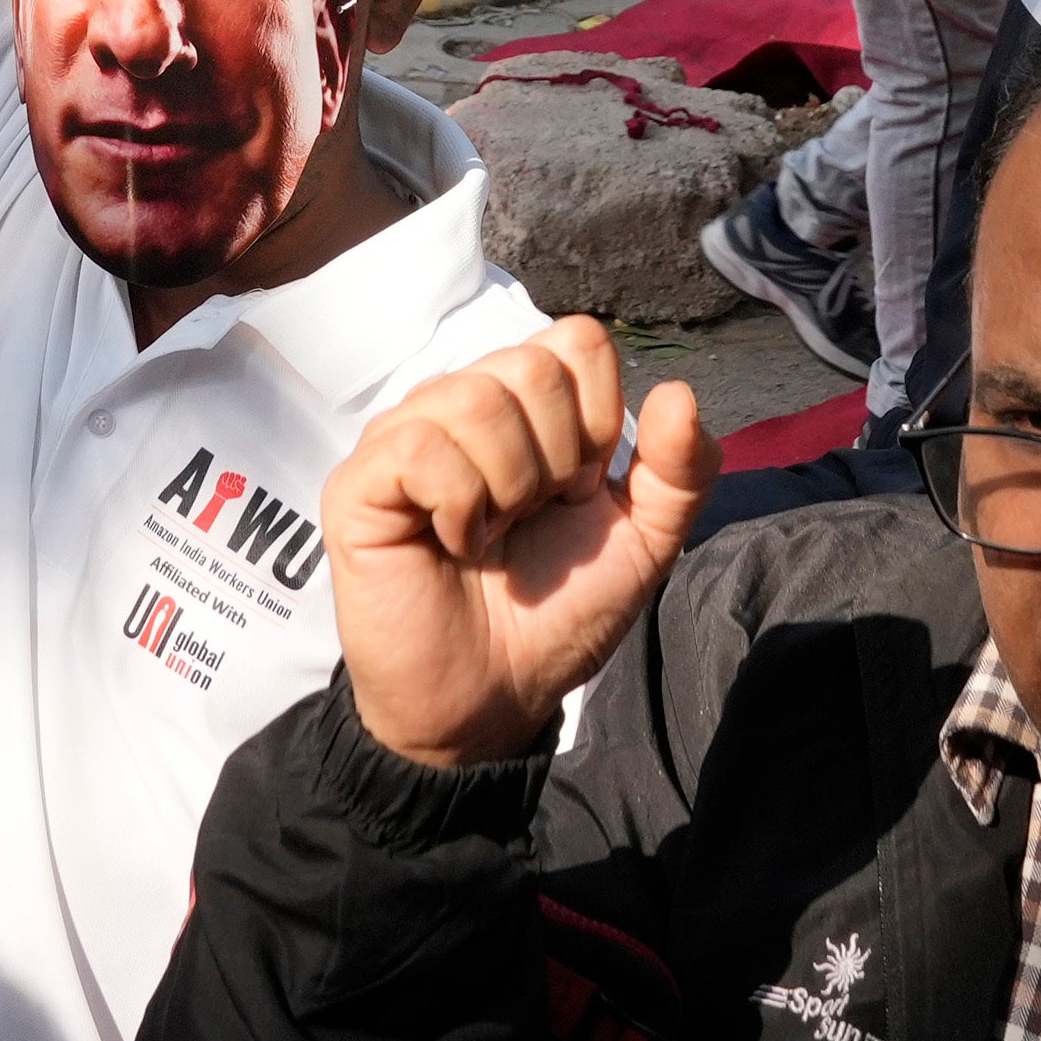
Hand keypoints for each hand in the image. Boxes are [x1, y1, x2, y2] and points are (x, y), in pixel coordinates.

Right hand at [325, 323, 710, 770]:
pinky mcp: (359, 482)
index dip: (597, 420)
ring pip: (476, 399)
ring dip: (507, 489)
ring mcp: (405, 437)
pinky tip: (452, 544)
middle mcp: (462, 405)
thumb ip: (681, 470)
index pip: (576, 341)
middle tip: (529, 519)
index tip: (578, 492)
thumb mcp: (644, 543)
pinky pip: (421, 447)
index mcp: (527, 407)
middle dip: (554, 461)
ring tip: (490, 537)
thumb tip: (677, 391)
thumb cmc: (558, 615)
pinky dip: (458, 507)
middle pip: (532, 366)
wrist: (495, 699)